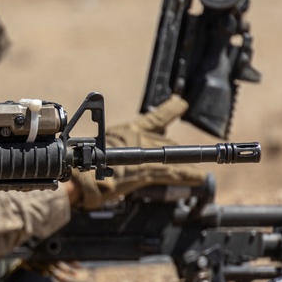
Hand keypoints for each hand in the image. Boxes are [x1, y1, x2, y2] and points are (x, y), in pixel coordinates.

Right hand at [72, 95, 208, 208]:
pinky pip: (176, 172)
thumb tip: (107, 161)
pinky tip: (200, 178)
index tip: (182, 103)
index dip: (171, 109)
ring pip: (173, 156)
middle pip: (165, 142)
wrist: (81, 177)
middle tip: (177, 163)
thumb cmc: (84, 165)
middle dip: (171, 152)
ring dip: (186, 165)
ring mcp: (146, 153)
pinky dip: (189, 176)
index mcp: (128, 130)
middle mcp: (139, 137)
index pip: (155, 117)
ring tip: (198, 172)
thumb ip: (109, 151)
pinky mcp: (150, 170)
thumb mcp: (97, 150)